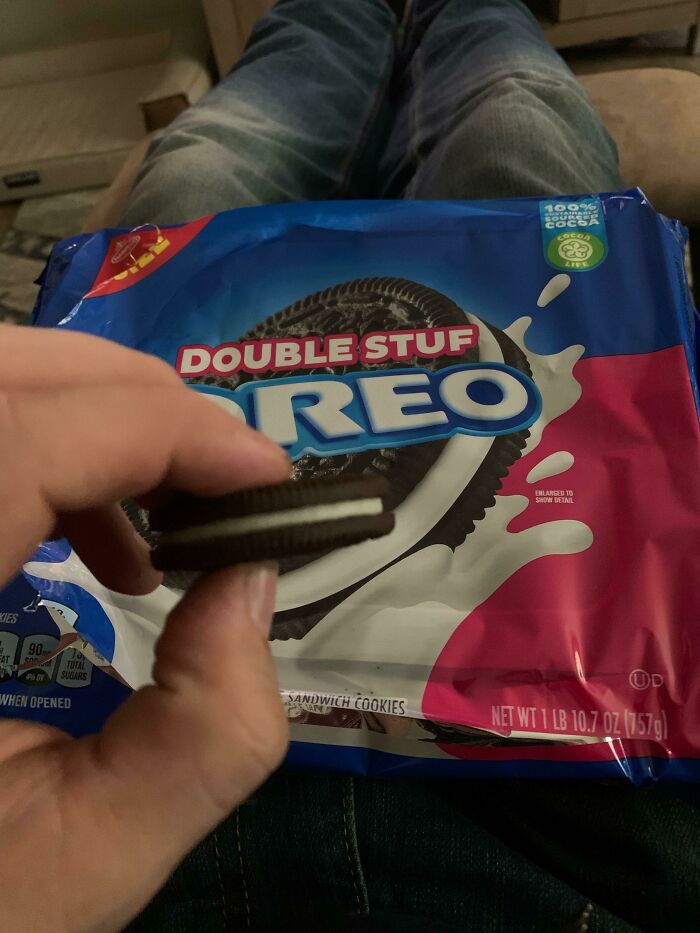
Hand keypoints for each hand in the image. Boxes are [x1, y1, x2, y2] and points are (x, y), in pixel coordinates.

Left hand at [0, 325, 290, 931]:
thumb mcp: (81, 858)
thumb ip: (202, 737)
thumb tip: (250, 583)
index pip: (24, 441)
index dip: (164, 431)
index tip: (267, 477)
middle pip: (0, 376)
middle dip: (138, 403)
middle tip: (228, 480)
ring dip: (98, 425)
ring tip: (166, 525)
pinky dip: (56, 457)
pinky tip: (100, 547)